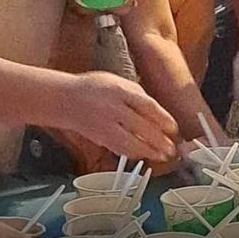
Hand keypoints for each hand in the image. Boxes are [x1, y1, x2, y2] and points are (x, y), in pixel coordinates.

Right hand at [62, 72, 179, 160]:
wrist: (65, 98)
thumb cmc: (96, 87)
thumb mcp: (119, 81)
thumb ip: (138, 95)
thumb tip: (159, 112)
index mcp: (121, 91)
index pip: (148, 106)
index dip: (163, 119)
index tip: (174, 129)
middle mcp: (113, 108)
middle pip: (141, 127)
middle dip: (159, 140)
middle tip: (172, 148)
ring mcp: (104, 125)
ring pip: (130, 142)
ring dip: (149, 152)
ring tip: (163, 156)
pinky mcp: (98, 138)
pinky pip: (118, 148)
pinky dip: (133, 154)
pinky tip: (144, 155)